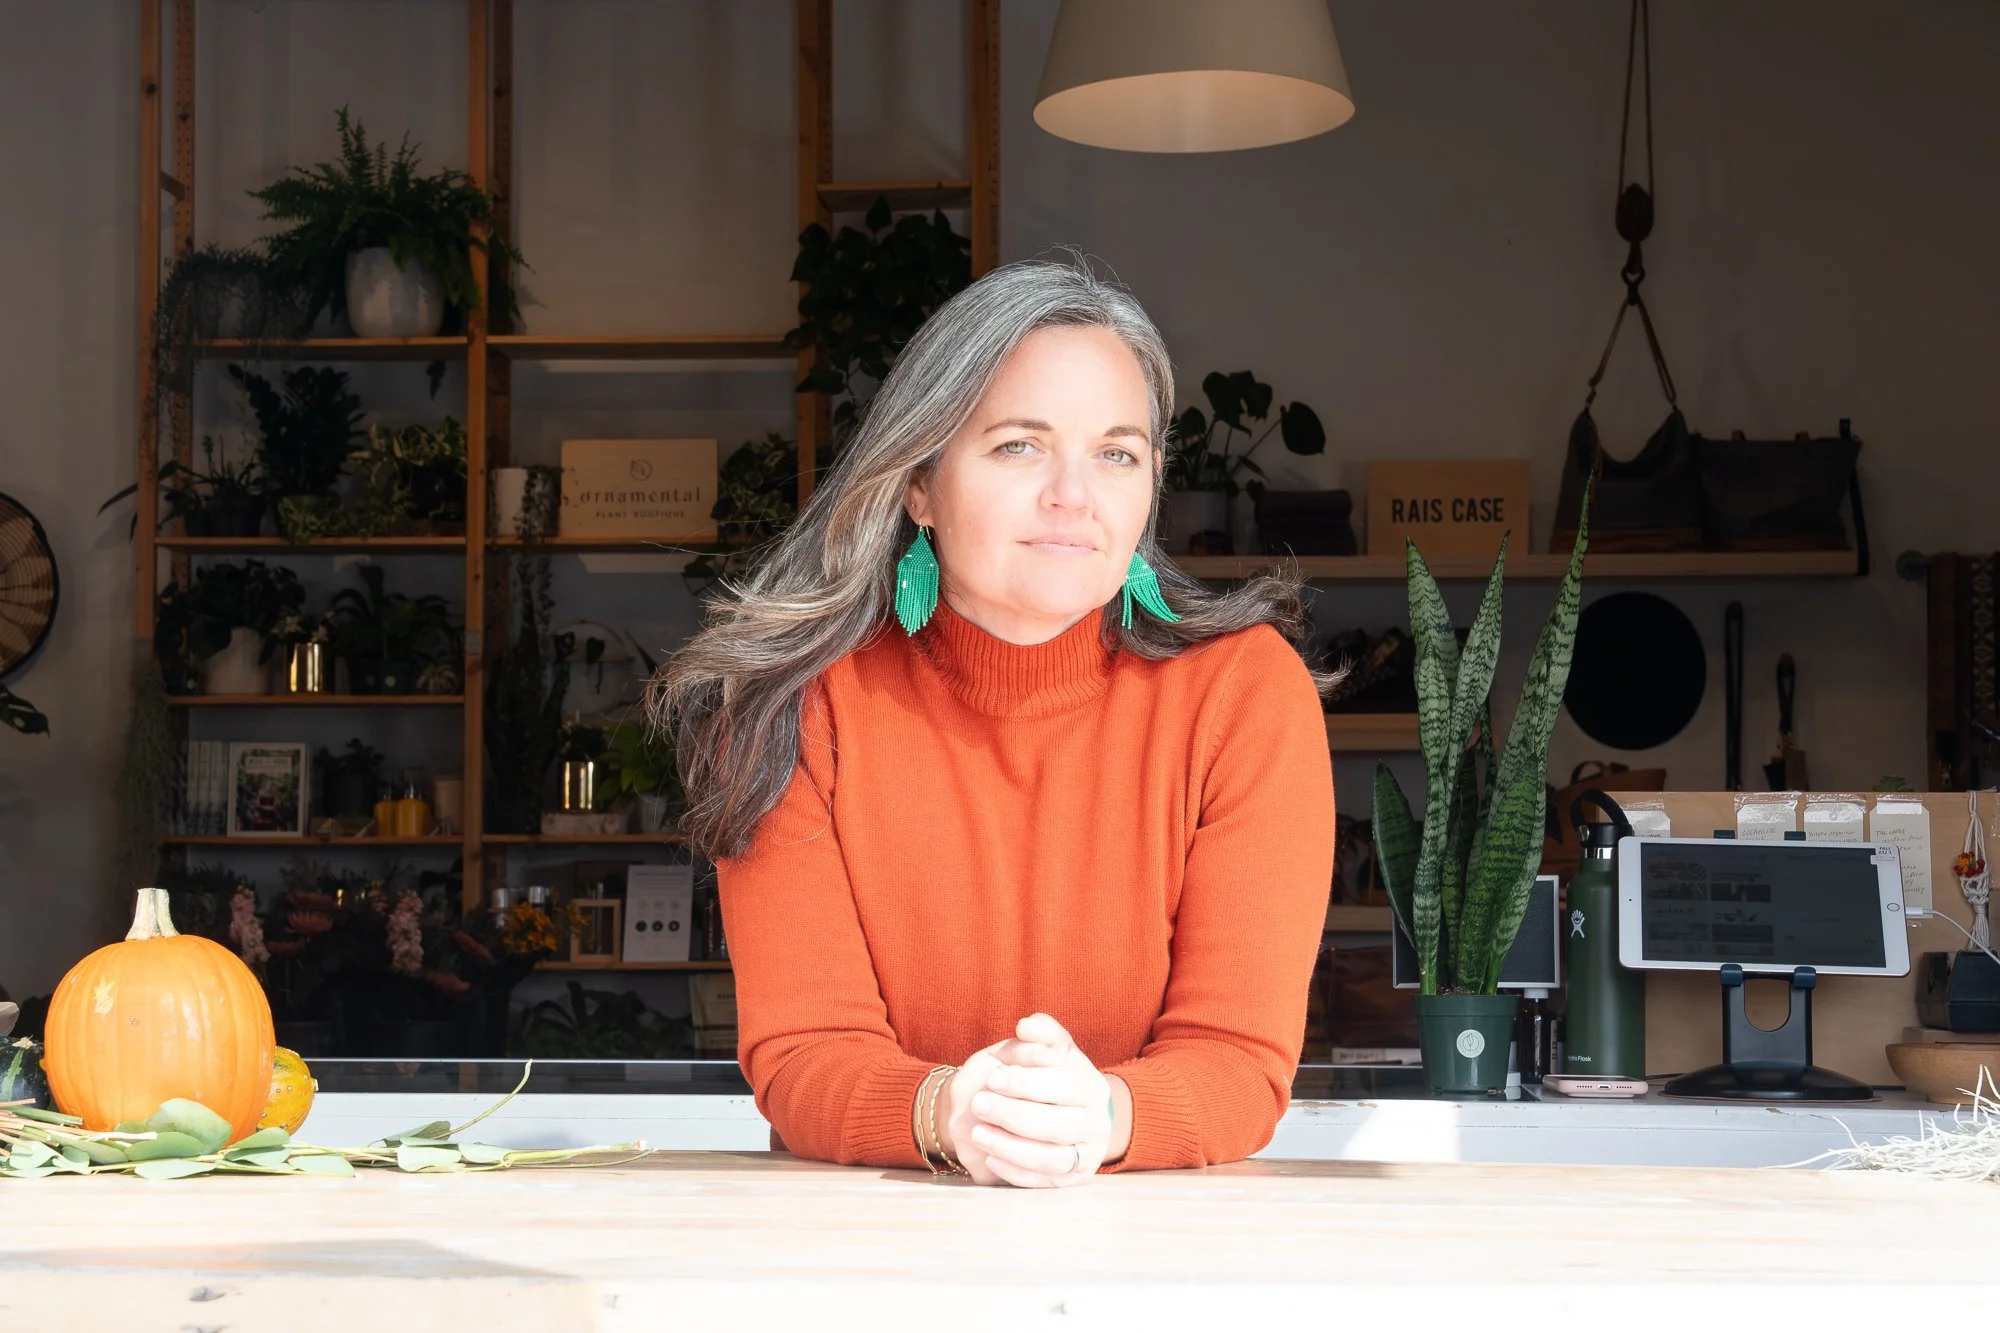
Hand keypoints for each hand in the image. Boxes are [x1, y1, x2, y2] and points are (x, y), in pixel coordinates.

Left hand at [953, 1013, 1111, 1188]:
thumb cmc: (1050, 1075)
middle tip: (977, 1105)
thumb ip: (1041, 1033)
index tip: (993, 1078)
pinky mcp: (1075, 1176)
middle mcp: (1097, 1120)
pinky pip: (1045, 1180)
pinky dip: (1017, 1171)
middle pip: (1057, 1124)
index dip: (1027, 1083)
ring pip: (1052, 1158)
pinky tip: (991, 1158)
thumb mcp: (1050, 1049)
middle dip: (1012, 1115)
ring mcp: (1089, 1152)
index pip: (1064, 1085)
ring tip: (978, 1134)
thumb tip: (1026, 1026)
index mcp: (1091, 1084)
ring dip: (1011, 1147)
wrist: (1070, 1111)